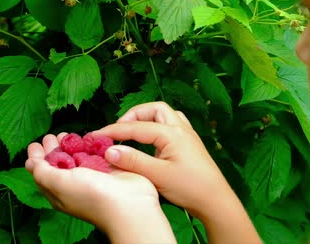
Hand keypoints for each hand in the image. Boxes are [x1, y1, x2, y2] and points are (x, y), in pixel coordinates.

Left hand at [25, 133, 174, 243]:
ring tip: (67, 134)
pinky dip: (90, 145)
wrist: (128, 202)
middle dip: (53, 148)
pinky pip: (95, 153)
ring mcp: (91, 175)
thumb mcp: (58, 184)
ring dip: (71, 144)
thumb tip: (30, 162)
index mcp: (58, 192)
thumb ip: (42, 172)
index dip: (37, 158)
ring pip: (77, 156)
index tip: (36, 143)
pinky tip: (87, 138)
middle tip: (52, 136)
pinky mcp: (107, 168)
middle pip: (59, 163)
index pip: (43, 173)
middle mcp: (74, 184)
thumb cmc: (92, 197)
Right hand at [90, 102, 235, 217]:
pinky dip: (157, 126)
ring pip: (164, 115)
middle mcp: (181, 128)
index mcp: (172, 133)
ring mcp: (187, 134)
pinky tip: (150, 141)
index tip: (95, 137)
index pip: (136, 127)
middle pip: (153, 109)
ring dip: (147, 118)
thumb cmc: (190, 187)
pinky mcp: (189, 143)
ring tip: (132, 132)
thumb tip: (110, 151)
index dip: (113, 131)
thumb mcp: (158, 175)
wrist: (215, 199)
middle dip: (134, 115)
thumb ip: (133, 161)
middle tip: (119, 130)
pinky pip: (171, 125)